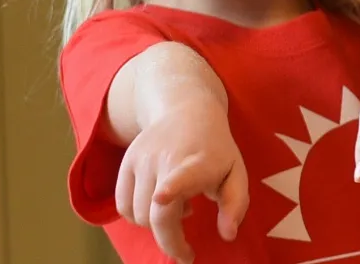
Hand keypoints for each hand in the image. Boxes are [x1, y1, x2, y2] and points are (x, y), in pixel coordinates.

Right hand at [114, 57, 249, 262]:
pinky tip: (160, 204)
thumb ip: (236, 205)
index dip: (171, 188)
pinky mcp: (126, 163)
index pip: (181, 175)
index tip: (162, 197)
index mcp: (197, 162)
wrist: (186, 110)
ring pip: (138, 215)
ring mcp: (141, 160)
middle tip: (186, 253)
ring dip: (157, 224)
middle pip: (156, 214)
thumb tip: (228, 235)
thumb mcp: (237, 173)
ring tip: (180, 209)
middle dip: (171, 241)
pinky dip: (139, 216)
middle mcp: (165, 159)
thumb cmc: (216, 150)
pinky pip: (123, 207)